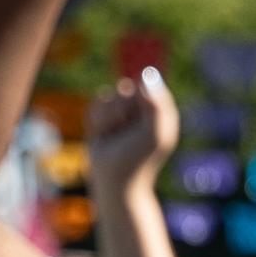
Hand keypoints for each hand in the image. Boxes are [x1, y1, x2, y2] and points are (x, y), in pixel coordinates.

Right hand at [86, 68, 179, 189]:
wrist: (116, 183)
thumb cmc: (138, 160)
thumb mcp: (154, 134)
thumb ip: (155, 104)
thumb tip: (147, 74)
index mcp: (160, 109)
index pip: (145, 85)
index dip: (137, 102)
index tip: (138, 123)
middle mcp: (143, 107)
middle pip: (124, 88)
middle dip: (119, 112)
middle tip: (124, 133)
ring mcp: (123, 111)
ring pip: (107, 97)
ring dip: (107, 120)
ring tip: (113, 138)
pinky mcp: (105, 117)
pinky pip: (95, 105)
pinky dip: (96, 123)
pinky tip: (103, 137)